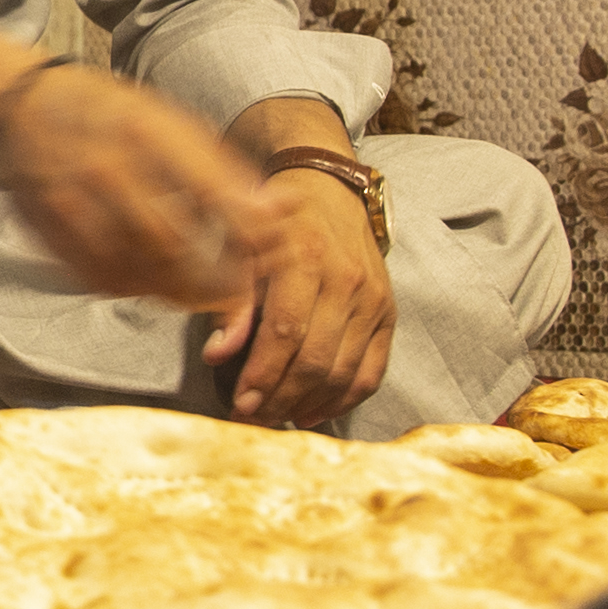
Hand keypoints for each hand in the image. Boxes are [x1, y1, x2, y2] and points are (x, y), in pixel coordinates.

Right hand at [0, 60, 269, 316]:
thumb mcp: (171, 121)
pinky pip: (102, 279)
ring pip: (137, 271)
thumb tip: (287, 210)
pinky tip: (155, 282)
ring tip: (204, 293)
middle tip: (240, 291)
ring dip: (179, 292)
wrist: (17, 108)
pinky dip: (138, 290)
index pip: (213, 194)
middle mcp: (106, 166)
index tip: (274, 253)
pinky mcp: (49, 232)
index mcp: (146, 129)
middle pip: (174, 246)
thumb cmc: (110, 113)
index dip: (250, 234)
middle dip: (214, 279)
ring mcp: (71, 202)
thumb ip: (227, 170)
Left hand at [204, 165, 395, 425]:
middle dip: (280, 399)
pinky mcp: (389, 314)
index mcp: (305, 257)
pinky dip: (343, 399)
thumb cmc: (276, 221)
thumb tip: (219, 356)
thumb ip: (233, 302)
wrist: (329, 189)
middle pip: (316, 360)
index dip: (263, 375)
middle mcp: (345, 280)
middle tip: (251, 419)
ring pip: (344, 372)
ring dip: (308, 405)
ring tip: (276, 419)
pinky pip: (372, 371)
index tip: (240, 404)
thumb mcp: (244, 247)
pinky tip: (313, 412)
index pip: (286, 331)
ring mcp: (373, 299)